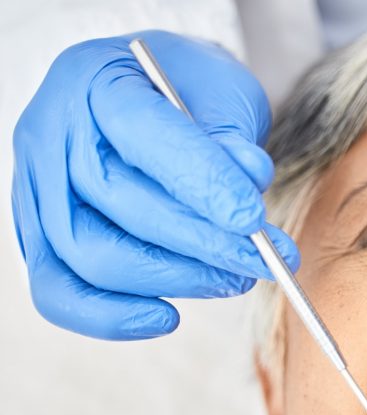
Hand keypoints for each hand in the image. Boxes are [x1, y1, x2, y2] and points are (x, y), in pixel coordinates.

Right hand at [12, 30, 298, 339]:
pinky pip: (58, 291)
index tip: (253, 221)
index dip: (204, 184)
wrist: (152, 98)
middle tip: (263, 261)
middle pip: (120, 204)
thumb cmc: (190, 93)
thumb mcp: (224, 92)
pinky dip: (112, 317)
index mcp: (100, 79)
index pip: (146, 134)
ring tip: (234, 278)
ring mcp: (38, 187)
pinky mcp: (38, 236)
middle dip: (205, 244)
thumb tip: (249, 181)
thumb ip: (233, 138)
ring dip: (176, 279)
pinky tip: (168, 318)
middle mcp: (54, 132)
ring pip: (93, 255)